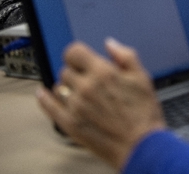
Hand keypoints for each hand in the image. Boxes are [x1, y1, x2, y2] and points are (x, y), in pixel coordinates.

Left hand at [36, 38, 164, 169]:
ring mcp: (75, 106)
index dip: (77, 54)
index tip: (80, 59)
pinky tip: (45, 95)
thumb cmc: (143, 114)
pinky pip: (49, 106)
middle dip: (76, 73)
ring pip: (59, 87)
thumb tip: (110, 44)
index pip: (74, 52)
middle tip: (87, 80)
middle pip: (66, 70)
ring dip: (67, 88)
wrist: (141, 145)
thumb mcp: (142, 77)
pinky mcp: (69, 123)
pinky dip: (45, 99)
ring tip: (80, 94)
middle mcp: (86, 87)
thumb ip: (125, 56)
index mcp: (103, 72)